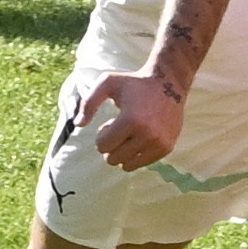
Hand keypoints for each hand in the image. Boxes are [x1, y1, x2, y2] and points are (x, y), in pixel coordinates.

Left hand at [72, 67, 188, 172]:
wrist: (169, 83)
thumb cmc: (133, 83)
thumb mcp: (107, 83)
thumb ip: (88, 103)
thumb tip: (78, 125)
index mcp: (131, 120)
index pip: (102, 146)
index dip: (101, 136)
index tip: (109, 123)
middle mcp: (148, 134)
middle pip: (113, 159)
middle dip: (111, 145)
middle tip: (119, 129)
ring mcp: (159, 142)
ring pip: (127, 165)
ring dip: (123, 152)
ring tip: (129, 134)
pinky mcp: (167, 147)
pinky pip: (142, 164)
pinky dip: (136, 154)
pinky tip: (140, 137)